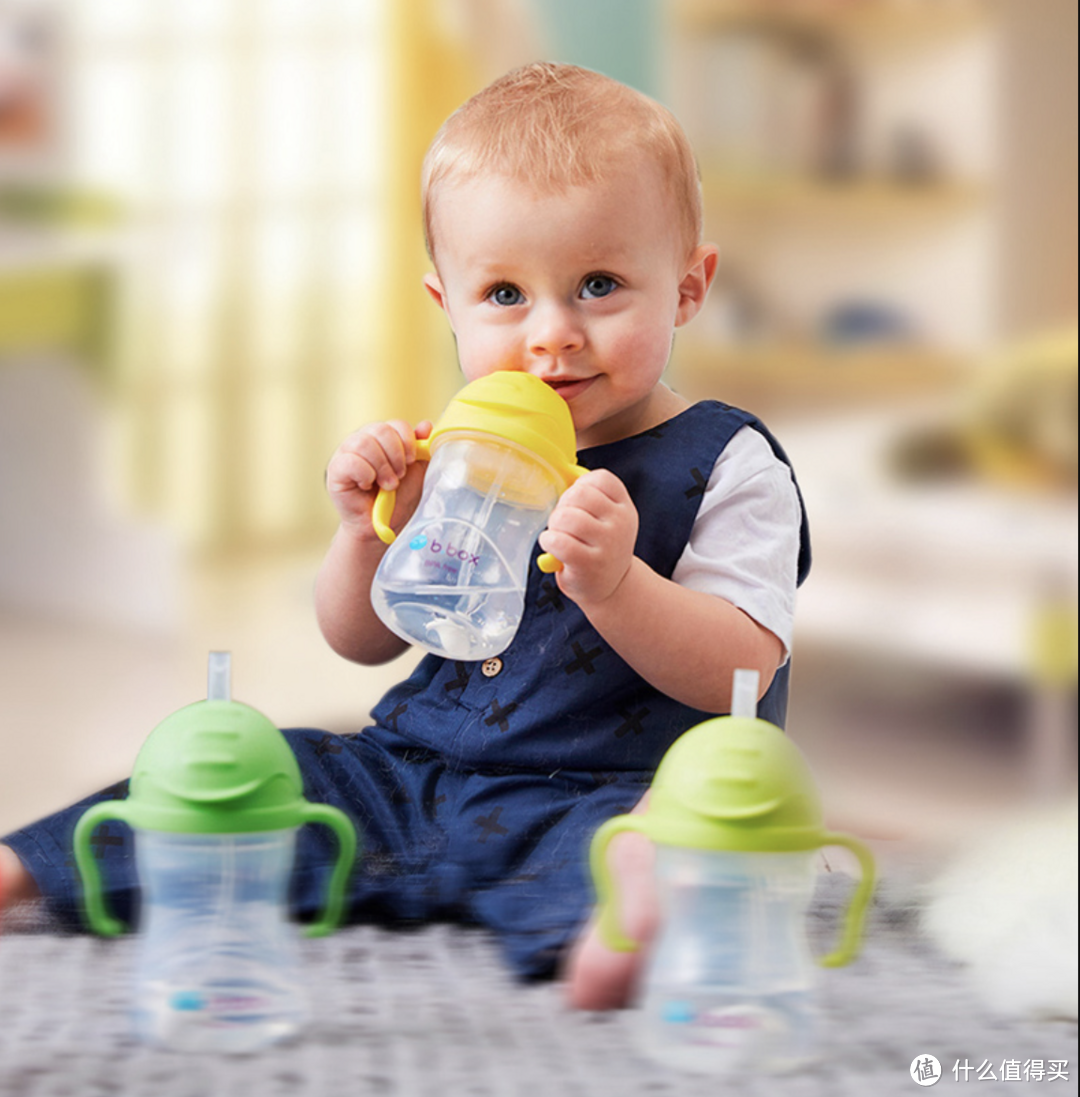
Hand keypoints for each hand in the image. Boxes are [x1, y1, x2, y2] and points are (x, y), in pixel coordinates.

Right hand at [325, 419, 432, 540]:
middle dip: (395, 456)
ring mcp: (346, 453)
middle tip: (399, 476)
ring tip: (386, 485)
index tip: (411, 461)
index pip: (395, 424)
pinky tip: (366, 485)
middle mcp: (362, 440)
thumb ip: (421, 449)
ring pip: (364, 443)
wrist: (382, 525)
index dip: (407, 442)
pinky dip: (365, 475)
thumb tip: (426, 426)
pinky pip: (350, 461)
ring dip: (382, 468)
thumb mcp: (416, 472)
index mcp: (382, 438)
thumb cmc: (397, 498)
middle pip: (381, 430)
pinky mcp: (335, 469)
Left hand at [538, 470, 637, 605]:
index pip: (600, 478)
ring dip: (554, 524)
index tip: (577, 503)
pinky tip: (552, 545)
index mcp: (624, 507)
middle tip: (562, 522)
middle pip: (580, 494)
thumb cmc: (601, 548)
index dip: (580, 485)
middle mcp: (620, 523)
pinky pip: (560, 542)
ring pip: (568, 517)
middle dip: (563, 504)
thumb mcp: (607, 520)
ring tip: (557, 534)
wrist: (613, 587)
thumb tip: (564, 472)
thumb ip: (590, 497)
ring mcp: (607, 544)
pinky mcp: (590, 564)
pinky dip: (548, 541)